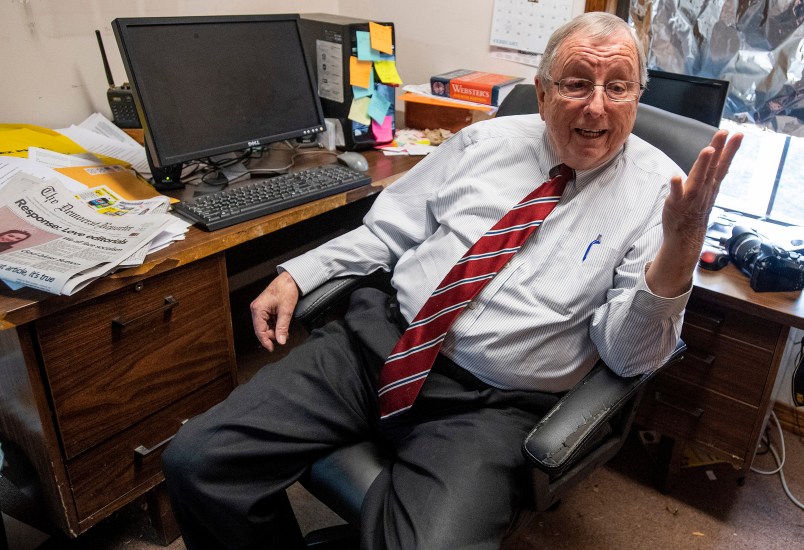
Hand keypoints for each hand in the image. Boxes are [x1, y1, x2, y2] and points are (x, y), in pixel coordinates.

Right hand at [250, 271, 299, 350]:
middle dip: (272, 335)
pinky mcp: (265, 307)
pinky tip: (282, 325)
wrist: (290, 278)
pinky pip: (268, 320)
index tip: (272, 349)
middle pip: (261, 329)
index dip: (265, 341)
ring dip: (274, 330)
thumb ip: (282, 327)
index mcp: (258, 309)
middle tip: (283, 337)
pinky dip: (275, 325)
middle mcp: (256, 309)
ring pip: (265, 326)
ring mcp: (260, 308)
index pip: (259, 331)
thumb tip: (281, 341)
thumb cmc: (286, 290)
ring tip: (285, 331)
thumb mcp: (286, 311)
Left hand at [646, 130, 743, 296]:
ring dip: (702, 164)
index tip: (738, 134)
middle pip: (712, 167)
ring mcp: (691, 196)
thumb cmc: (696, 209)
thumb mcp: (708, 189)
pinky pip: (677, 194)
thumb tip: (719, 155)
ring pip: (698, 178)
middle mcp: (704, 189)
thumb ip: (713, 172)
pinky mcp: (676, 203)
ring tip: (708, 150)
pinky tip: (675, 177)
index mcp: (711, 184)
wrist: (686, 235)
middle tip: (724, 133)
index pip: (723, 164)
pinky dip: (676, 186)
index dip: (731, 149)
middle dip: (719, 149)